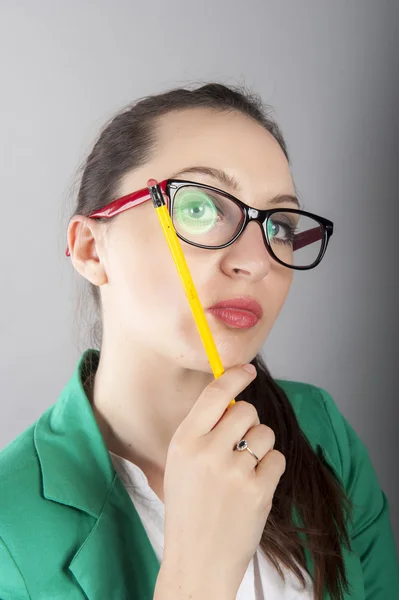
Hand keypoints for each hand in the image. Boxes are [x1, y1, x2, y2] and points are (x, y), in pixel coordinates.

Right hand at [158, 363, 285, 598]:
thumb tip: (233, 399)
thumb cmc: (189, 510)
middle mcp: (207, 451)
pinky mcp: (257, 491)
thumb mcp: (181, 464)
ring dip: (261, 447)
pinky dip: (270, 470)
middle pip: (246, 410)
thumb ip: (202, 432)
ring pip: (265, 433)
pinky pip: (277, 459)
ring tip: (245, 470)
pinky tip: (254, 488)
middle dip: (249, 422)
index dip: (235, 377)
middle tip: (241, 444)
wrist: (197, 562)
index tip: (248, 370)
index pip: (214, 394)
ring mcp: (233, 471)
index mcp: (184, 441)